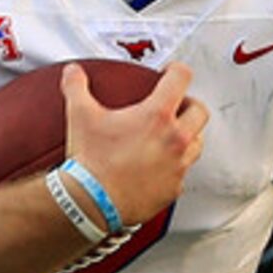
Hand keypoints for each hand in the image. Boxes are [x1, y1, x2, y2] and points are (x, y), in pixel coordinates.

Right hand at [64, 60, 208, 226]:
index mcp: (157, 116)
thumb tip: (73, 73)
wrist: (92, 203)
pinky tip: (159, 167)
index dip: (177, 70)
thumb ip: (77, 87)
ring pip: (197, 144)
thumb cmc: (92, 163)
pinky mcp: (173, 189)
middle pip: (199, 112)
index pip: (181, 78)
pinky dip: (174, 168)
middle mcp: (174, 139)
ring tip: (171, 136)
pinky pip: (182, 174)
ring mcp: (177, 166)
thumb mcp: (80, 116)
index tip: (171, 73)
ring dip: (188, 136)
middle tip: (177, 106)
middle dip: (189, 105)